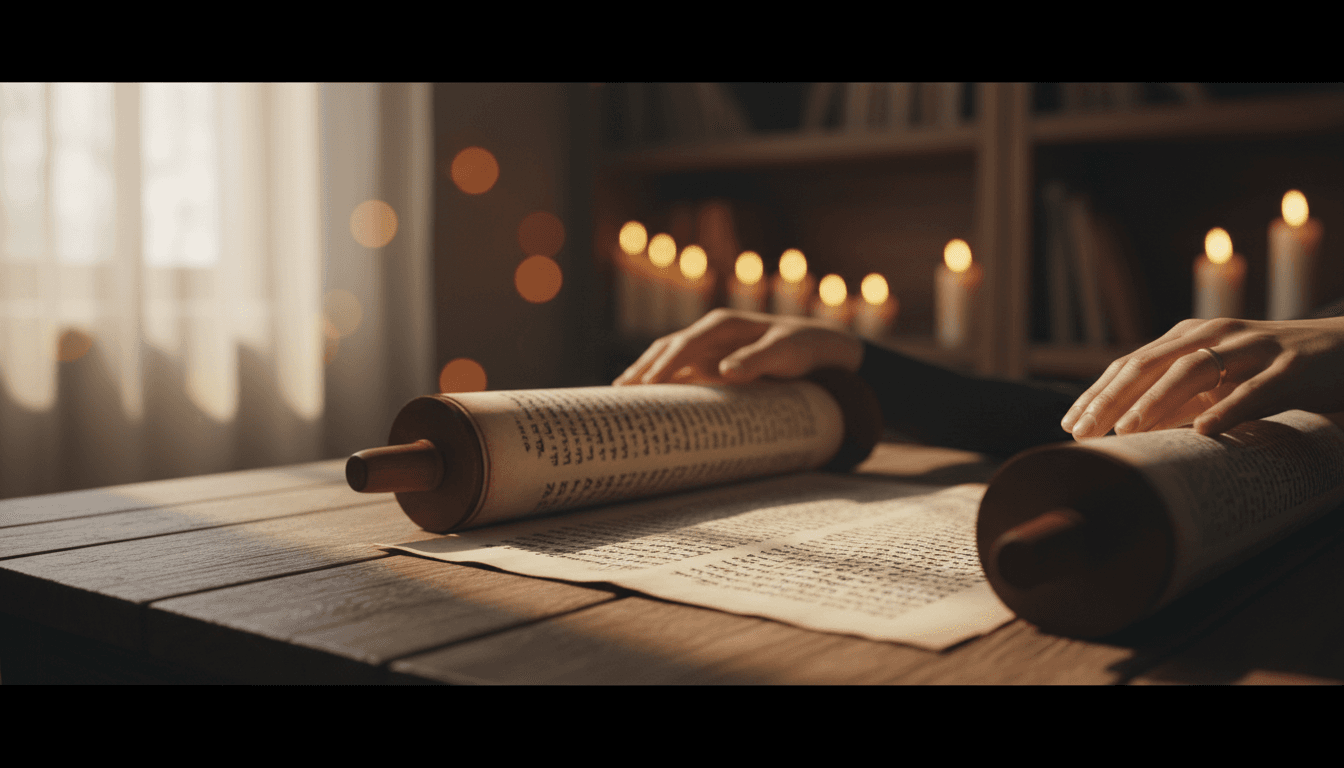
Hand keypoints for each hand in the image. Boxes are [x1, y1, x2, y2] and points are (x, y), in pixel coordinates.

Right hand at [613, 308, 864, 385]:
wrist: (815, 347)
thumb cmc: (801, 347)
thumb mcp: (786, 352)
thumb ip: (757, 359)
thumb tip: (725, 370)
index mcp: (722, 325)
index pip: (684, 344)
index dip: (664, 364)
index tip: (647, 384)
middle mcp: (708, 333)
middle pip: (665, 349)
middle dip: (642, 369)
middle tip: (618, 394)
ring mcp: (706, 348)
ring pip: (665, 358)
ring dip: (643, 373)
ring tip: (618, 395)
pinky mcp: (709, 362)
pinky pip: (677, 371)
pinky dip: (658, 381)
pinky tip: (644, 396)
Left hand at [1060, 316, 1343, 439]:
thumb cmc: (1270, 372)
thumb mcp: (1218, 381)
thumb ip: (1177, 398)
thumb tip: (1125, 430)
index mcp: (1189, 337)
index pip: (1130, 364)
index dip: (1097, 394)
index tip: (1068, 425)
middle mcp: (1214, 334)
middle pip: (1149, 364)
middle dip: (1112, 399)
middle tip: (1084, 432)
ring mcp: (1252, 347)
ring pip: (1193, 371)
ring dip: (1156, 402)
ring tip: (1128, 430)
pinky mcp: (1290, 367)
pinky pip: (1254, 389)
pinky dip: (1227, 409)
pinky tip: (1205, 430)